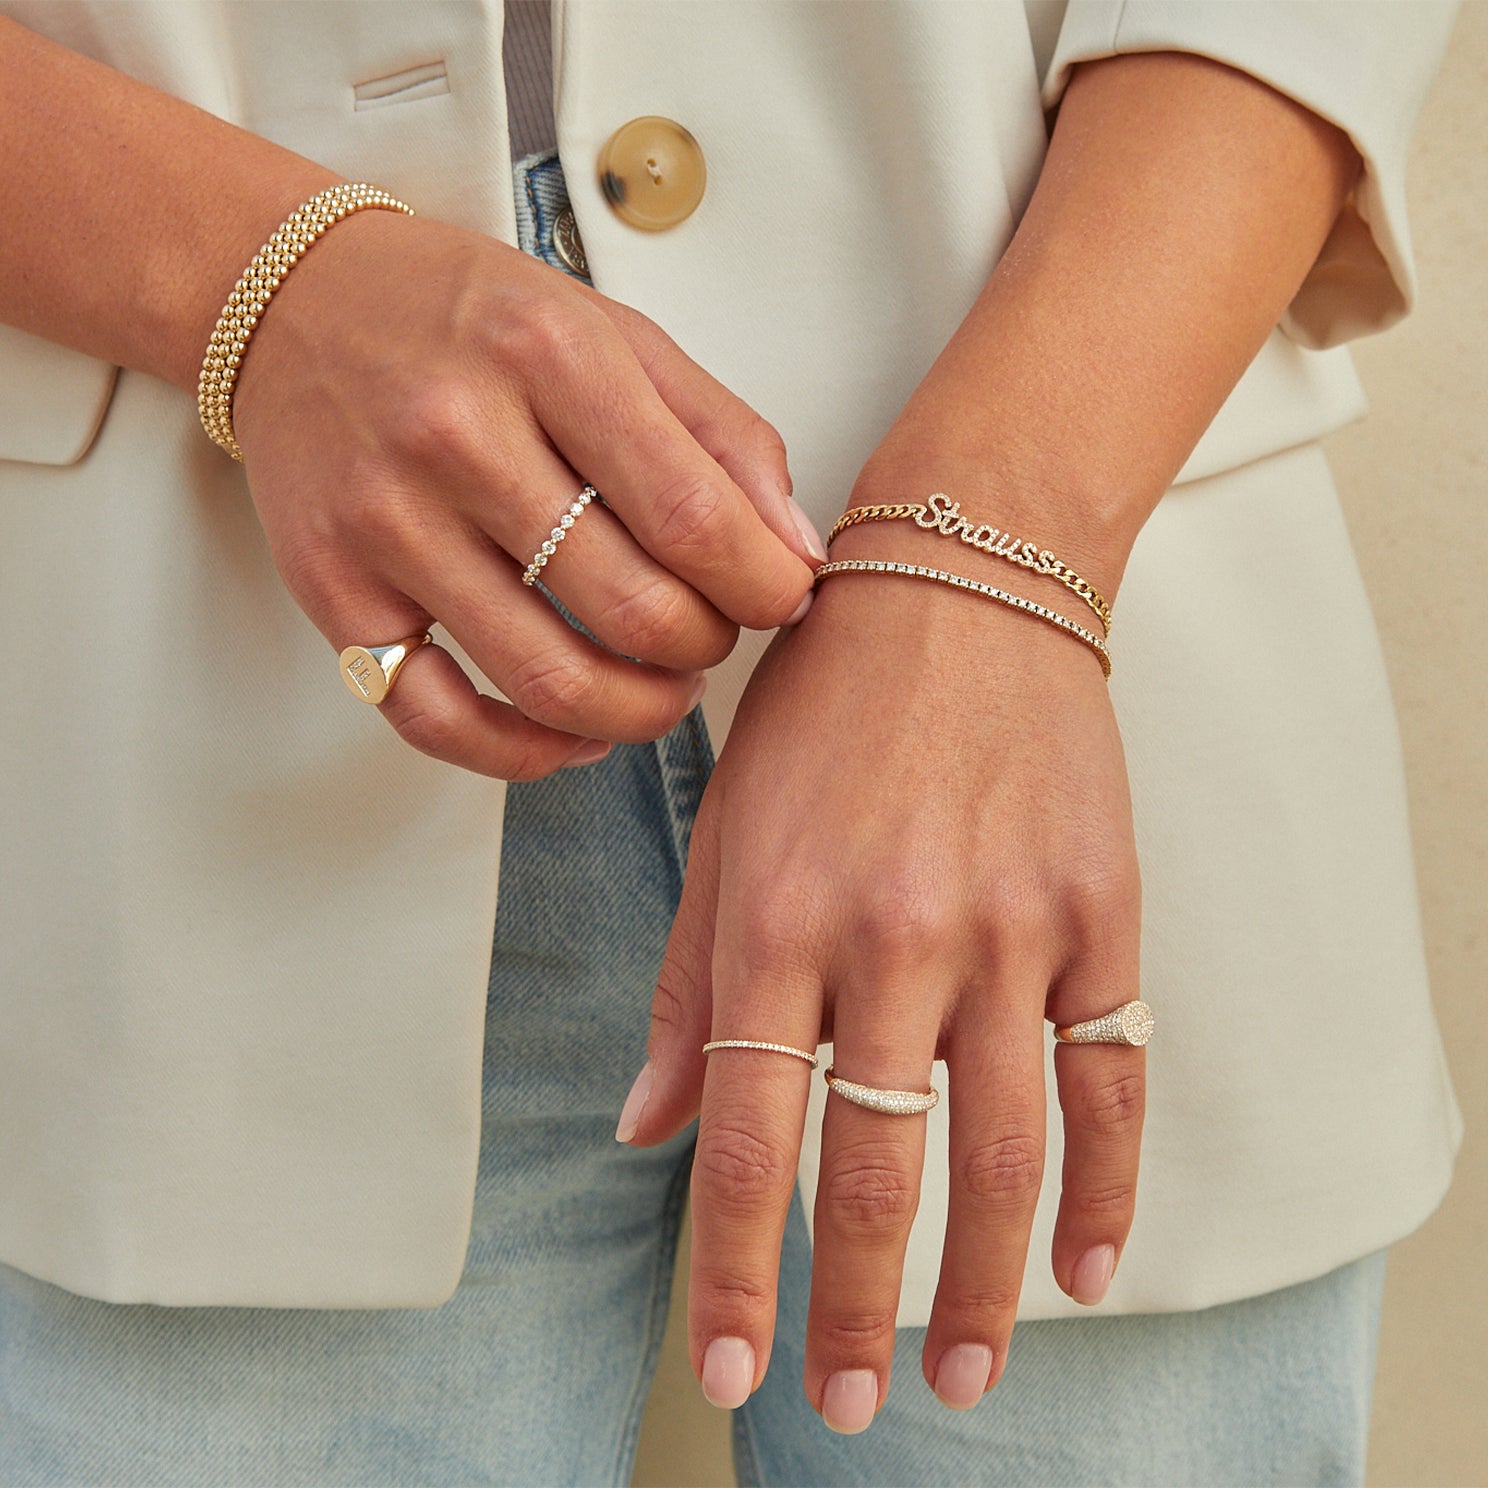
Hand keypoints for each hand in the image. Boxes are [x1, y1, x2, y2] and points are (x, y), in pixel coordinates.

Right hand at [232, 206, 822, 778]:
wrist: (295, 305)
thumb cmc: (466, 320)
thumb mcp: (611, 333)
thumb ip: (717, 433)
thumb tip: (794, 549)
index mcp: (547, 354)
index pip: (692, 514)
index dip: (763, 583)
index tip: (784, 596)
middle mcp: (457, 435)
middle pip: (631, 609)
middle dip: (707, 645)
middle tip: (716, 631)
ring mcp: (386, 521)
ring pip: (547, 680)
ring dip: (639, 711)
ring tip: (665, 686)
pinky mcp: (333, 590)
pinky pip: (436, 719)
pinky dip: (525, 753)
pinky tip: (576, 735)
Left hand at [618, 485, 1144, 1427]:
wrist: (962, 581)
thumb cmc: (822, 703)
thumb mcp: (726, 828)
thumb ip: (692, 988)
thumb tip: (643, 1130)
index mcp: (780, 917)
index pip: (752, 1136)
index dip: (736, 1265)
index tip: (732, 1362)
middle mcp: (894, 937)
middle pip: (876, 1168)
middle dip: (850, 1306)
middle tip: (838, 1405)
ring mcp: (1010, 929)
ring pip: (1003, 1150)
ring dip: (983, 1284)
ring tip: (962, 1375)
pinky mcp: (1101, 913)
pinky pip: (1115, 1075)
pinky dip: (1109, 1185)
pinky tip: (1088, 1267)